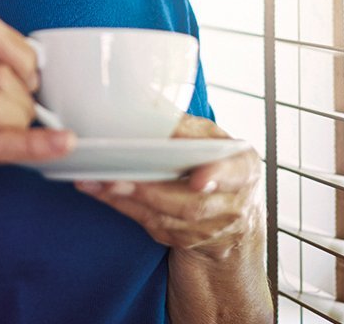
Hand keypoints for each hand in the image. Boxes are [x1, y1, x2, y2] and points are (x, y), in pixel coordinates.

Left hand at [76, 115, 260, 259]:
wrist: (234, 216)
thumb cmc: (219, 164)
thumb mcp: (215, 140)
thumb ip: (190, 129)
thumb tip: (149, 104)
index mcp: (244, 169)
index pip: (235, 172)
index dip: (216, 176)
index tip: (197, 181)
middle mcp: (232, 204)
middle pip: (192, 204)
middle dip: (152, 192)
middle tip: (117, 178)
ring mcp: (209, 229)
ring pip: (167, 220)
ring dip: (130, 201)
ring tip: (100, 183)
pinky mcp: (185, 240)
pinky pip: (153, 227)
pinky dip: (126, 209)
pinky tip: (102, 193)